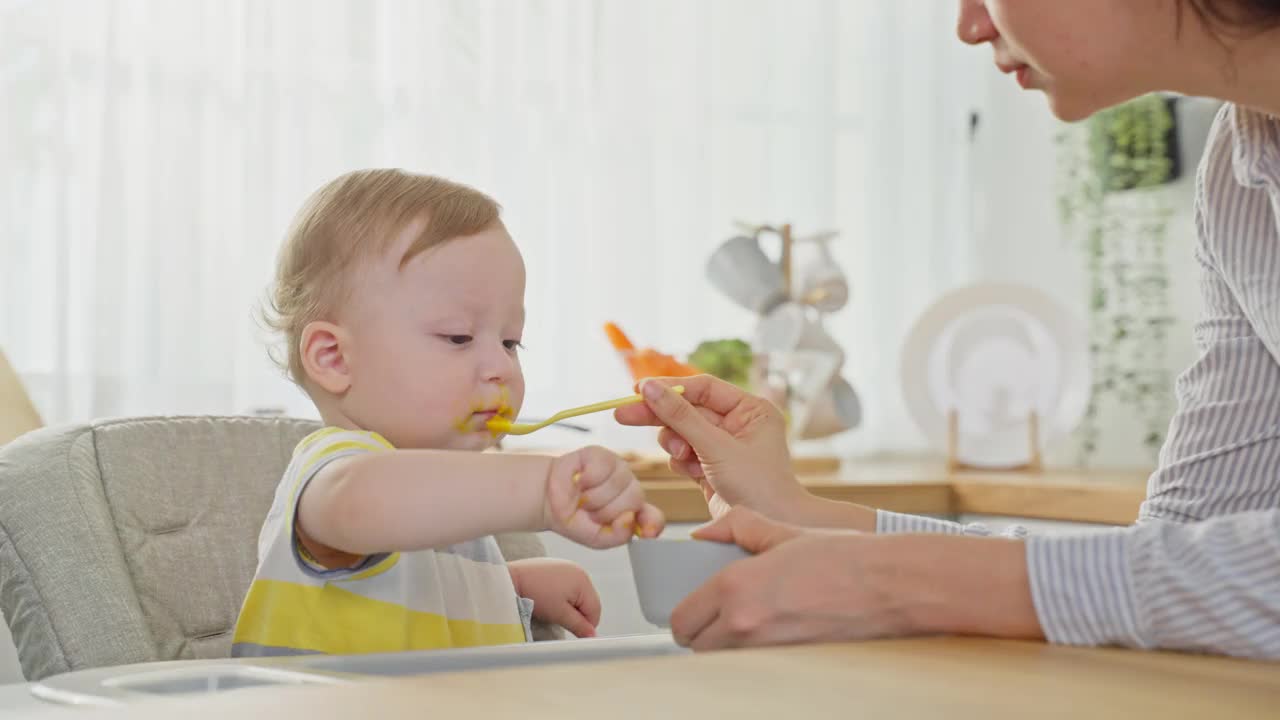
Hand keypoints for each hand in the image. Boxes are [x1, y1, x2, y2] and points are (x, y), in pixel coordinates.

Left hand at [508, 558, 601, 638]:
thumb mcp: (560, 615)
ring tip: (552, 608)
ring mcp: (569, 567)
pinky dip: (563, 596)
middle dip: (578, 614)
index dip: (586, 625)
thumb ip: (579, 626)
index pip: (595, 610)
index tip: (572, 631)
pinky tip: (549, 598)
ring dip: (570, 605)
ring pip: (578, 595)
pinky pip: (569, 586)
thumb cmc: (536, 595)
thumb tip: (593, 635)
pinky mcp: (558, 566)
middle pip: (589, 601)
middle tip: (560, 618)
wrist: (511, 578)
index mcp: (583, 581)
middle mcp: (579, 570)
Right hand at [544, 445, 664, 548]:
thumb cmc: (575, 518)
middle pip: (634, 499)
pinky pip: (602, 469)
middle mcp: (630, 489)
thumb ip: (617, 536)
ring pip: (617, 484)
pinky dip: (587, 480)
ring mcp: (619, 470)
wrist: (549, 500)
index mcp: (633, 511)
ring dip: (594, 498)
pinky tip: (580, 482)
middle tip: (591, 513)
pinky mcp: (603, 455)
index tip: (646, 532)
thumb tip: (629, 519)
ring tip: (583, 499)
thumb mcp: (596, 539)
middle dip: (607, 512)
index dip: (652, 524)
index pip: (654, 518)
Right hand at [613, 375, 805, 519]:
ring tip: (685, 458)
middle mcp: (738, 424)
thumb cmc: (758, 486)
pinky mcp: (709, 468)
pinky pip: (683, 456)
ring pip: (680, 434)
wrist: (768, 528)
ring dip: (676, 445)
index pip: (703, 388)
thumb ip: (680, 416)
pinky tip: (694, 474)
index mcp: (750, 409)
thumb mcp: (716, 447)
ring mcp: (722, 447)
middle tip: (623, 415)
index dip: (669, 388)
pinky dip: (682, 463)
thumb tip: (649, 388)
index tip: (638, 391)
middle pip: (686, 410)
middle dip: (659, 415)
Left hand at [671, 507, 1040, 650]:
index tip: (694, 609)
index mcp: (736, 586)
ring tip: (746, 625)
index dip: (683, 616)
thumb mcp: (784, 531)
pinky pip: (754, 669)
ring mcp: (768, 651)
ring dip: (726, 648)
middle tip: (717, 618)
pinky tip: (773, 635)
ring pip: (723, 662)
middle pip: (697, 648)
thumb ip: (737, 527)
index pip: (682, 620)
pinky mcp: (791, 666)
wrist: (891, 585)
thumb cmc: (843, 556)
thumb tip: (704, 534)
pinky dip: (754, 656)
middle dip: (702, 634)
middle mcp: (745, 623)